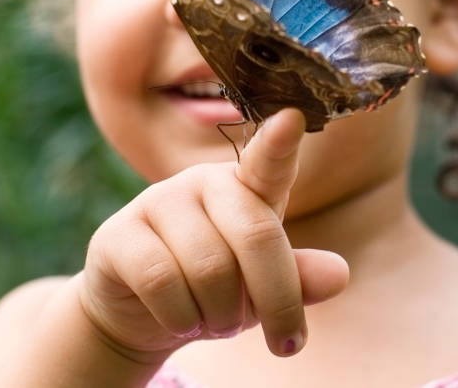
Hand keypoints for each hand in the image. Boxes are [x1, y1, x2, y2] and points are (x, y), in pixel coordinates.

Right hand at [78, 108, 348, 362]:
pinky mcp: (118, 232)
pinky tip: (179, 320)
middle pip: (254, 235)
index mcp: (242, 187)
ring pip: (208, 268)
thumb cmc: (212, 289)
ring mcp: (156, 201)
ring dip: (221, 315)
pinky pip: (162, 282)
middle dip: (276, 300)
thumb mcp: (261, 286)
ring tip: (215, 318)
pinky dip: (181, 319)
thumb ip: (296, 277)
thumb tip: (338, 274)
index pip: (267, 162)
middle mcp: (200, 182)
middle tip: (284, 341)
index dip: (280, 141)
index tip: (294, 116)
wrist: (139, 311)